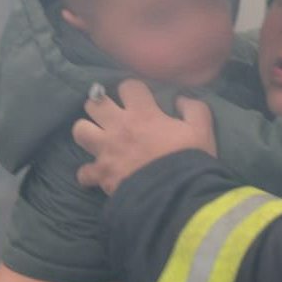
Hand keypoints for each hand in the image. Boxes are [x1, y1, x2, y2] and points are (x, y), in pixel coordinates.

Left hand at [73, 80, 216, 195]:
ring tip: (98, 137)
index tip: (140, 98)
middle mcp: (119, 127)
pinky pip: (83, 172)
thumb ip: (193, 107)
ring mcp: (106, 151)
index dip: (133, 90)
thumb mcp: (202, 129)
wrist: (177, 196)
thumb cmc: (189, 159)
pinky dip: (89, 173)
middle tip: (112, 114)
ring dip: (87, 132)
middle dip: (101, 105)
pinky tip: (98, 173)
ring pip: (79, 130)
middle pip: (94, 103)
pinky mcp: (101, 175)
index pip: (128, 86)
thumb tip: (180, 99)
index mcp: (143, 113)